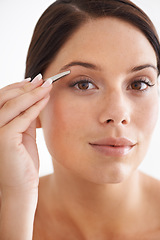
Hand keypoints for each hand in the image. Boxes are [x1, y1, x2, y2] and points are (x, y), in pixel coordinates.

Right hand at [0, 74, 51, 195]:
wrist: (21, 187)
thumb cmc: (23, 162)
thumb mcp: (24, 135)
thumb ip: (26, 118)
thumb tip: (35, 99)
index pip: (3, 98)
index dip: (18, 87)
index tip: (34, 80)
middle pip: (6, 98)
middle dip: (26, 87)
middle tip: (43, 80)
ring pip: (13, 105)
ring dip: (32, 93)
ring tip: (47, 86)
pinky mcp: (4, 139)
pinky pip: (22, 118)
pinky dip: (35, 107)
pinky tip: (45, 100)